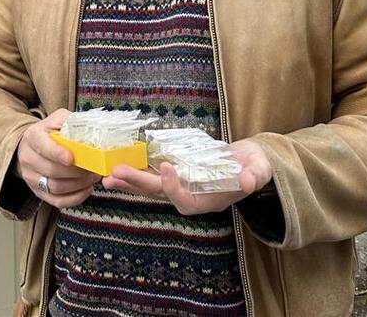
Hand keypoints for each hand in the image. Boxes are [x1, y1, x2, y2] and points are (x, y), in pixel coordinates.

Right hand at [16, 108, 101, 208]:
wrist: (31, 147)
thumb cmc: (49, 133)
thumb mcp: (57, 119)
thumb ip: (71, 121)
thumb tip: (94, 127)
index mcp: (33, 137)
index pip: (43, 147)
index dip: (58, 153)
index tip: (72, 158)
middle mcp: (28, 158)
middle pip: (52, 170)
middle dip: (76, 171)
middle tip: (94, 168)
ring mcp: (31, 177)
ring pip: (56, 187)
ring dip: (79, 184)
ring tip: (93, 177)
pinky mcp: (38, 192)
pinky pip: (57, 201)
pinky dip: (75, 198)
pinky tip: (86, 189)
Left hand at [101, 138, 272, 215]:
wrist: (249, 164)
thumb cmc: (255, 168)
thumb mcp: (259, 171)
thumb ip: (254, 176)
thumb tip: (249, 179)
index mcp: (210, 201)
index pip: (186, 201)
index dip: (174, 187)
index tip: (167, 167)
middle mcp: (192, 198)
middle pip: (161, 194)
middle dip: (138, 184)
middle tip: (114, 174)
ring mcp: (182, 188)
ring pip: (152, 188)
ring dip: (129, 182)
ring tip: (107, 177)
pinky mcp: (176, 175)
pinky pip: (153, 177)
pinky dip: (136, 173)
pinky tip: (119, 168)